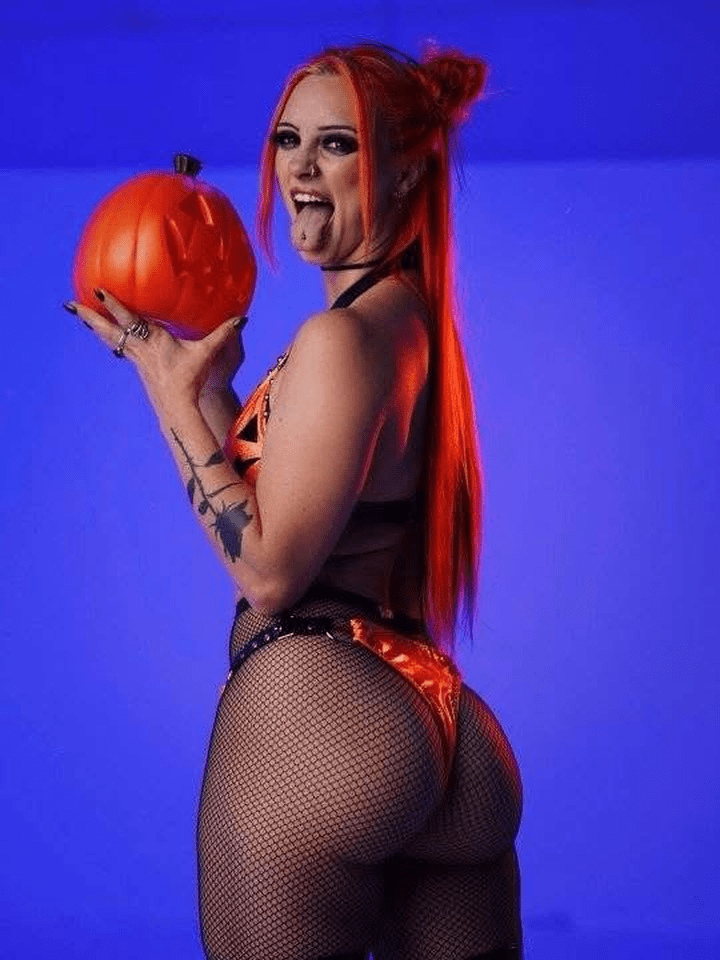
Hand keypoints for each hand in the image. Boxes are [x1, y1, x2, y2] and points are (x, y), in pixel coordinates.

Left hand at [65, 288, 246, 408]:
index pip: (128, 318)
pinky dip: (109, 337)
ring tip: (80, 314)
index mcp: (153, 340)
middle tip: (69, 305)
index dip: (113, 305)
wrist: (179, 406)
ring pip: (109, 338)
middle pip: (108, 330)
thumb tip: (242, 318)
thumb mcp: (208, 353)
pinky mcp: (137, 366)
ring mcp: (135, 358)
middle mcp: (139, 348)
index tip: (97, 290)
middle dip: (89, 316)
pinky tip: (106, 333)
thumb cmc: (192, 378)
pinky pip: (118, 346)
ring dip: (94, 326)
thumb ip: (223, 334)